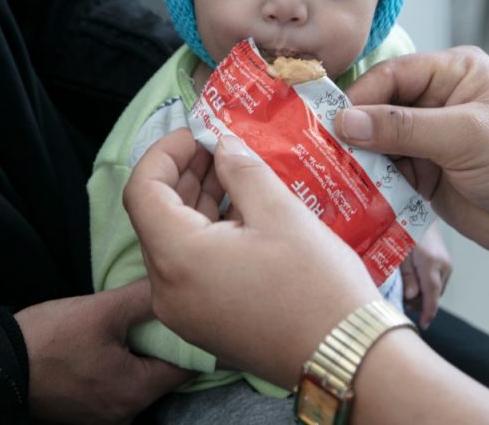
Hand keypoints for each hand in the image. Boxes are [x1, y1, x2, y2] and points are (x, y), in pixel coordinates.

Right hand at [16, 281, 192, 423]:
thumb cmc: (49, 340)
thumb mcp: (102, 311)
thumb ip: (143, 299)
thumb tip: (174, 282)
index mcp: (136, 392)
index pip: (186, 366)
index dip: (192, 338)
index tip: (194, 313)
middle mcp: (126, 413)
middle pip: (162, 375)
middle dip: (165, 344)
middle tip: (166, 312)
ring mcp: (104, 417)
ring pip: (139, 380)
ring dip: (141, 355)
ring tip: (137, 324)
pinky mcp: (85, 412)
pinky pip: (117, 387)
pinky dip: (122, 366)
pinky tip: (113, 342)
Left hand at [123, 129, 380, 388]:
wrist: (346, 357)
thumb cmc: (317, 284)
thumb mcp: (281, 212)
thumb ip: (242, 169)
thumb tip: (222, 145)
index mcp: (178, 257)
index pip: (143, 190)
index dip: (165, 152)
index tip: (198, 132)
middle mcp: (167, 290)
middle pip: (154, 216)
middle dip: (183, 174)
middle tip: (219, 147)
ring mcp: (183, 313)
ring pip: (172, 243)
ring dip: (195, 203)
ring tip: (234, 174)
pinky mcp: (202, 324)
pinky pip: (188, 269)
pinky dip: (205, 235)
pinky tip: (242, 214)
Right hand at [336, 46, 488, 265]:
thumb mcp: (466, 137)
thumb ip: (404, 127)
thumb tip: (346, 121)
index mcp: (453, 72)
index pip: (392, 75)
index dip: (360, 98)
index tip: (331, 123)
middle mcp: (437, 99)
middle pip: (378, 107)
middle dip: (354, 130)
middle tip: (321, 151)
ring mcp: (429, 138)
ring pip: (377, 141)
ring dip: (360, 159)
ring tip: (332, 174)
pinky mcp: (424, 172)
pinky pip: (386, 171)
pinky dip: (371, 181)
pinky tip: (353, 192)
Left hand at [401, 223, 451, 327]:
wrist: (418, 214)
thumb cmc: (403, 231)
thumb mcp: (400, 254)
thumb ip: (406, 277)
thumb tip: (411, 298)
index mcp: (431, 263)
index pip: (432, 294)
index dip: (428, 312)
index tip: (424, 326)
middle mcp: (444, 265)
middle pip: (435, 295)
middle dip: (421, 304)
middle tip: (404, 305)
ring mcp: (448, 264)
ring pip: (437, 289)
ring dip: (424, 296)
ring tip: (407, 295)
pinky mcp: (447, 262)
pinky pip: (438, 281)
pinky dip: (428, 287)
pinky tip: (416, 285)